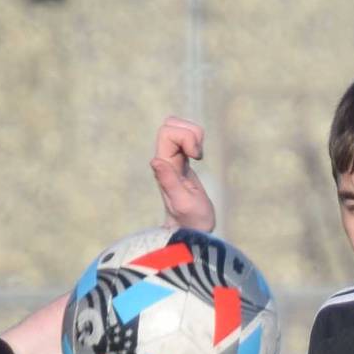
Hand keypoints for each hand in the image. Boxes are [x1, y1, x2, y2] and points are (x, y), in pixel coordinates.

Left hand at [151, 116, 215, 232]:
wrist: (192, 230)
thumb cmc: (190, 220)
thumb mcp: (182, 202)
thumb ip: (168, 181)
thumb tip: (155, 161)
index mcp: (163, 167)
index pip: (167, 132)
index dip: (185, 137)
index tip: (196, 158)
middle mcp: (164, 159)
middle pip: (170, 123)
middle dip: (190, 132)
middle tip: (197, 155)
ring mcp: (172, 158)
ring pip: (178, 126)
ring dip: (194, 135)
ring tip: (199, 156)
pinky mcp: (181, 160)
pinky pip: (185, 135)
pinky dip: (196, 139)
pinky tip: (198, 157)